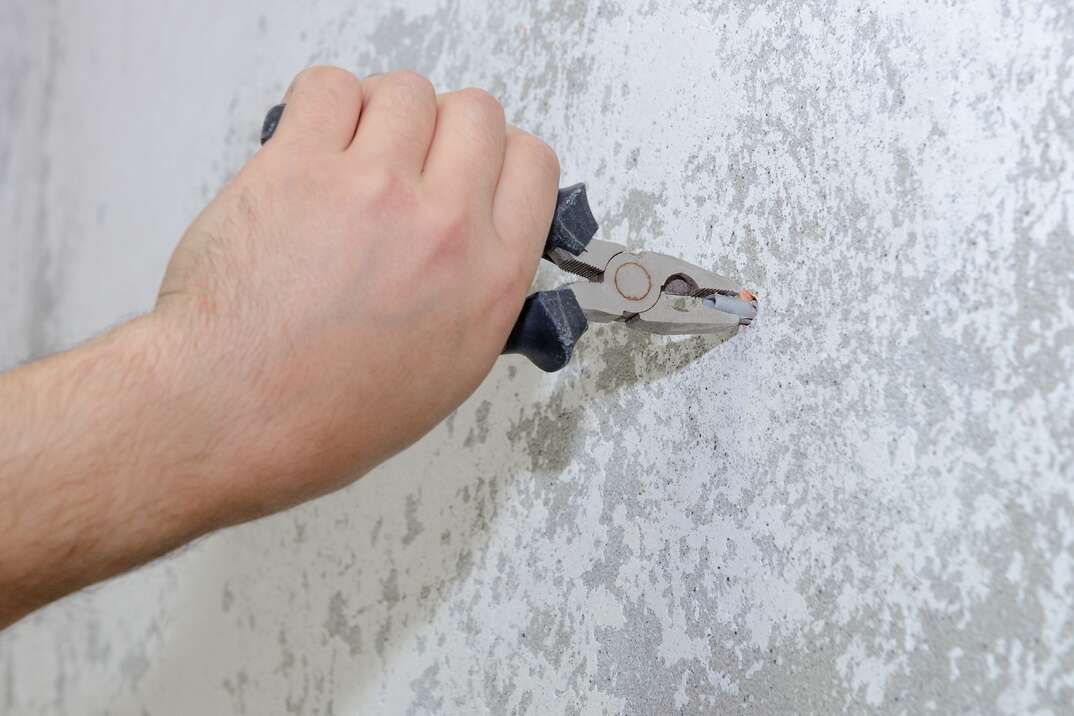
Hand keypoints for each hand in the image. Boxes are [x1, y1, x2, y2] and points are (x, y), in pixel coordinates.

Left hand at [155, 67, 559, 521]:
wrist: (231, 415)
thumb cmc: (324, 414)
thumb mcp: (448, 373)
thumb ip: (477, 293)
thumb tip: (475, 240)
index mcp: (489, 280)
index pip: (532, 165)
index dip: (500, 156)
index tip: (471, 167)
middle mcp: (444, 226)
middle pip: (477, 112)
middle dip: (446, 129)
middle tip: (410, 162)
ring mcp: (373, 189)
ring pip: (407, 90)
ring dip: (382, 114)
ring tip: (351, 157)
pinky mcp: (299, 166)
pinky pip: (329, 85)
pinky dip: (323, 104)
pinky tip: (310, 145)